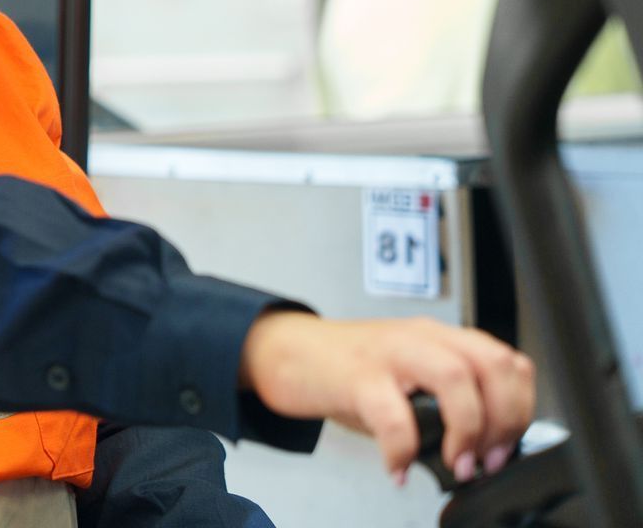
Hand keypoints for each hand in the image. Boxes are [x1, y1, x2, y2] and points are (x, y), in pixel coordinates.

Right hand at [238, 311, 534, 484]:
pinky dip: (402, 450)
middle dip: (504, 420)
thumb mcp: (406, 376)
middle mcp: (420, 338)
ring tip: (455, 463)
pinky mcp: (356, 376)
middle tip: (488, 459)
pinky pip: (393, 416)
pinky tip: (396, 468)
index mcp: (439, 338)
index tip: (506, 447)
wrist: (285, 351)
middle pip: (492, 364)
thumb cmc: (347, 370)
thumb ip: (446, 400)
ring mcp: (389, 353)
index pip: (507, 362)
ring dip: (468, 431)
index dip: (520, 409)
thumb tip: (483, 454)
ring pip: (456, 377)